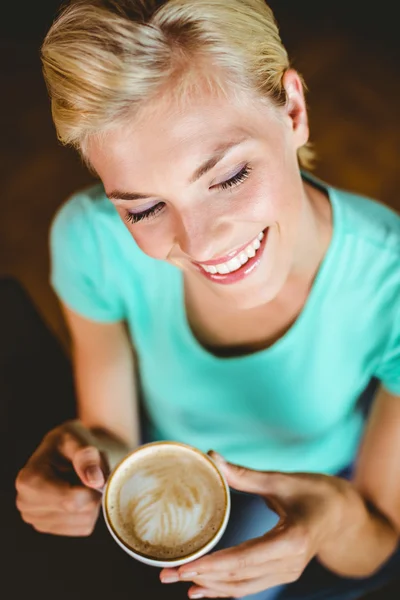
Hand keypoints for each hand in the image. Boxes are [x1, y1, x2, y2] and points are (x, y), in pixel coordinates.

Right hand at [15, 420, 126, 535]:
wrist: (66, 451)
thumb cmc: (70, 442)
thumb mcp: (78, 439)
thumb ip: (87, 456)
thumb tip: (97, 481)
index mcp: (28, 480)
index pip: (71, 500)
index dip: (92, 487)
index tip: (96, 471)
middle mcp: (26, 504)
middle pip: (78, 511)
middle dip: (93, 492)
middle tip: (89, 472)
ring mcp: (36, 520)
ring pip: (84, 521)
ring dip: (92, 501)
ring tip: (81, 481)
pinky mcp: (51, 529)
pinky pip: (84, 527)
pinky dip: (89, 511)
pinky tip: (79, 493)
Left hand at [161, 452, 345, 597]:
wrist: (344, 514)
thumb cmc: (316, 492)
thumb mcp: (281, 480)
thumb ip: (245, 474)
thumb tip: (211, 457)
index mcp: (292, 540)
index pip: (245, 559)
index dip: (212, 566)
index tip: (184, 567)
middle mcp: (290, 563)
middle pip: (239, 577)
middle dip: (201, 577)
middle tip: (167, 574)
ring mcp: (288, 571)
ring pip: (244, 587)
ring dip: (211, 586)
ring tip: (180, 583)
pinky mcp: (283, 572)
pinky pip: (251, 584)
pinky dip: (226, 588)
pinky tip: (204, 587)